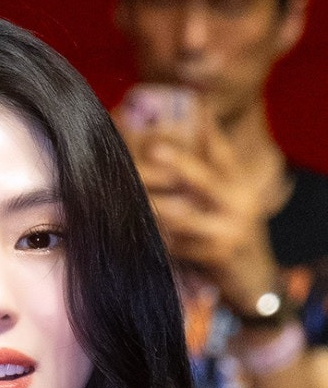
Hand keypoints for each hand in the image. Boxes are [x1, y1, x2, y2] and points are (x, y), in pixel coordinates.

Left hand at [118, 106, 280, 313]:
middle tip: (152, 149)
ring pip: (184, 217)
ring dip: (155, 210)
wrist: (256, 281)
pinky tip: (140, 238)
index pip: (223, 154)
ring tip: (131, 199)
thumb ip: (212, 178)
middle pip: (204, 178)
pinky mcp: (219, 256)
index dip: (209, 131)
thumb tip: (189, 138)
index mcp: (240, 186)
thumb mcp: (231, 204)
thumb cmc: (232, 237)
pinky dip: (161, 243)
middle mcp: (239, 204)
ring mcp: (230, 231)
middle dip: (178, 162)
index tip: (195, 106)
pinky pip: (180, 247)